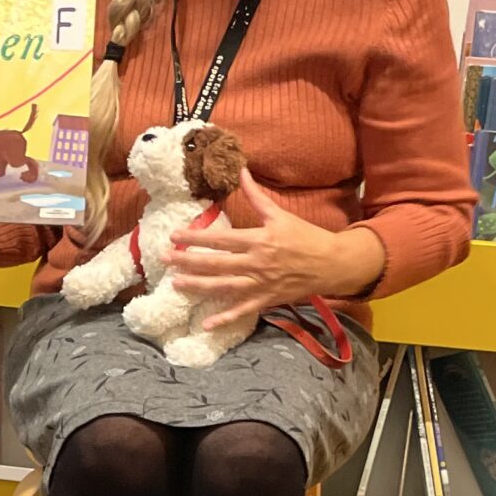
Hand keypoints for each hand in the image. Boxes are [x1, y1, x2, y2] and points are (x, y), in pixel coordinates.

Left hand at [165, 178, 383, 332]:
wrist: (330, 263)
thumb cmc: (305, 237)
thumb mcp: (280, 215)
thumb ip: (256, 196)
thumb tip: (242, 171)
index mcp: (258, 240)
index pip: (220, 239)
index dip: (196, 238)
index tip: (174, 236)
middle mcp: (256, 263)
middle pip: (216, 264)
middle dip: (188, 262)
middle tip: (165, 260)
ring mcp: (260, 284)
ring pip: (224, 288)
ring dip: (199, 287)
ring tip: (176, 285)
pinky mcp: (266, 300)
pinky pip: (242, 311)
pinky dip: (225, 318)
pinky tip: (206, 324)